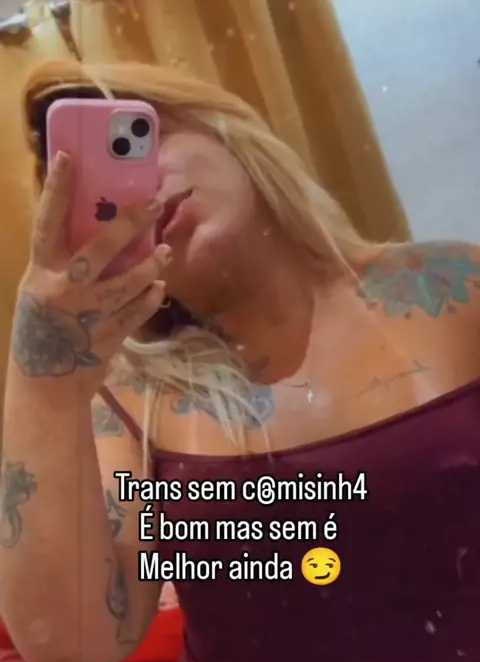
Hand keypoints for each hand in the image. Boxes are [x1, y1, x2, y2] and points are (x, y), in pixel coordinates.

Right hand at [10, 151, 171, 400]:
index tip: (70, 157)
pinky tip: (158, 288)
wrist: (46, 388)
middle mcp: (64, 290)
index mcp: (41, 273)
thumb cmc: (41, 334)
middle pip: (101, 247)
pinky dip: (151, 297)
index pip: (48, 222)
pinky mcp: (110, 336)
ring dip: (151, 265)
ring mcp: (90, 315)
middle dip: (130, 222)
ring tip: (163, 253)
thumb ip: (61, 267)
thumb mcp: (40, 295)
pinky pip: (139, 310)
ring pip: (130, 281)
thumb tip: (95, 233)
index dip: (57, 189)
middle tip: (154, 202)